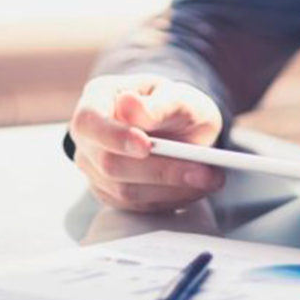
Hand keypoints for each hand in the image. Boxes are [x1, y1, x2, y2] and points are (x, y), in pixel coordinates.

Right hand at [69, 74, 225, 210]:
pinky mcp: (111, 194)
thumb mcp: (177, 94)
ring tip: (210, 178)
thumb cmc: (174, 103)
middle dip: (159, 170)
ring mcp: (95, 169)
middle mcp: (89, 137)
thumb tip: (128, 105)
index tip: (146, 145)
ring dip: (171, 188)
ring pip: (124, 190)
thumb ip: (159, 103)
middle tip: (203, 170)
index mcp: (96, 98)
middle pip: (108, 162)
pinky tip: (195, 188)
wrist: (178, 124)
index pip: (89, 121)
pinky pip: (137, 205)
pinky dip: (170, 199)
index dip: (114, 136)